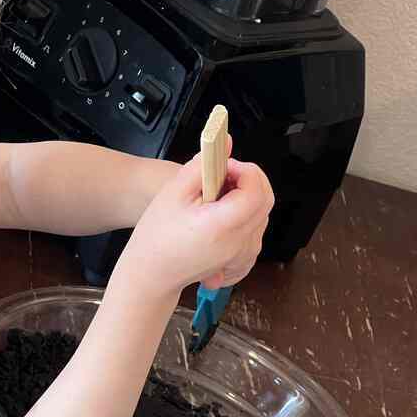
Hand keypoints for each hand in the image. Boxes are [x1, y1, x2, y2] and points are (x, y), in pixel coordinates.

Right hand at [119, 153, 273, 296]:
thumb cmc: (156, 236)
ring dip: (246, 199)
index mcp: (221, 225)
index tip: (225, 166)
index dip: (244, 171)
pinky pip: (256, 233)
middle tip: (222, 178)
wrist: (151, 272)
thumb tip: (224, 143)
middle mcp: (237, 243)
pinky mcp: (241, 260)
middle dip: (248, 180)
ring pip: (262, 215)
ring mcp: (241, 254)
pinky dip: (246, 219)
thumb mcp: (174, 191)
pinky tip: (224, 217)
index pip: (255, 190)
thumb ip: (203, 164)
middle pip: (265, 200)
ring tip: (216, 199)